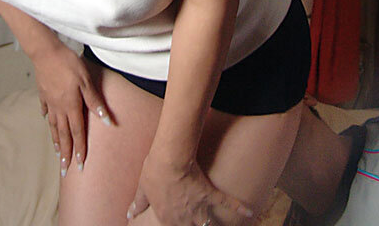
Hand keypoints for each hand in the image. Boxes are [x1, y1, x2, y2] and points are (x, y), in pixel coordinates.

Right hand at [34, 41, 111, 175]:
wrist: (46, 52)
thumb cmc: (68, 64)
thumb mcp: (86, 81)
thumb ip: (95, 101)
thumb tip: (107, 121)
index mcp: (71, 105)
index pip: (77, 132)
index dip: (79, 149)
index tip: (79, 165)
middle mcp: (59, 107)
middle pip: (63, 134)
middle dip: (66, 153)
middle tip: (64, 169)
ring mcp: (49, 101)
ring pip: (53, 125)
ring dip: (56, 140)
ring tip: (57, 152)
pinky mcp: (43, 92)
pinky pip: (45, 109)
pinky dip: (46, 117)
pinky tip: (46, 120)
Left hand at [127, 154, 252, 224]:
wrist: (169, 159)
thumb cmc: (154, 171)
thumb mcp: (142, 188)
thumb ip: (138, 203)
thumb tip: (128, 213)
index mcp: (167, 217)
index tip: (181, 225)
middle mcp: (184, 217)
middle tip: (199, 224)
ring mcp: (198, 207)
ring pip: (207, 224)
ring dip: (211, 225)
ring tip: (217, 225)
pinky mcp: (209, 194)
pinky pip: (226, 204)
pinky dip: (239, 208)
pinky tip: (250, 213)